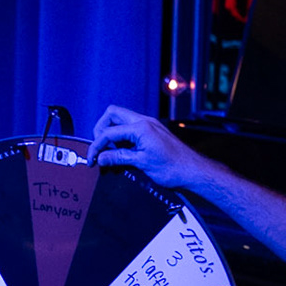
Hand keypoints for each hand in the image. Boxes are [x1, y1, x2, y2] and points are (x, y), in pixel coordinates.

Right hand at [89, 106, 213, 190]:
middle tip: (100, 148)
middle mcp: (144, 121)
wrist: (193, 171)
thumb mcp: (142, 163)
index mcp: (141, 127)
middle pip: (112, 115)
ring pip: (121, 120)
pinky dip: (122, 138)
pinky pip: (130, 128)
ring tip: (110, 153)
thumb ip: (119, 158)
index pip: (108, 132)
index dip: (96, 146)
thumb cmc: (173, 168)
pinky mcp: (152, 132)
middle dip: (101, 130)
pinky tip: (122, 153)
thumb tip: (101, 157)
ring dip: (111, 133)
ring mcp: (149, 125)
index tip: (92, 160)